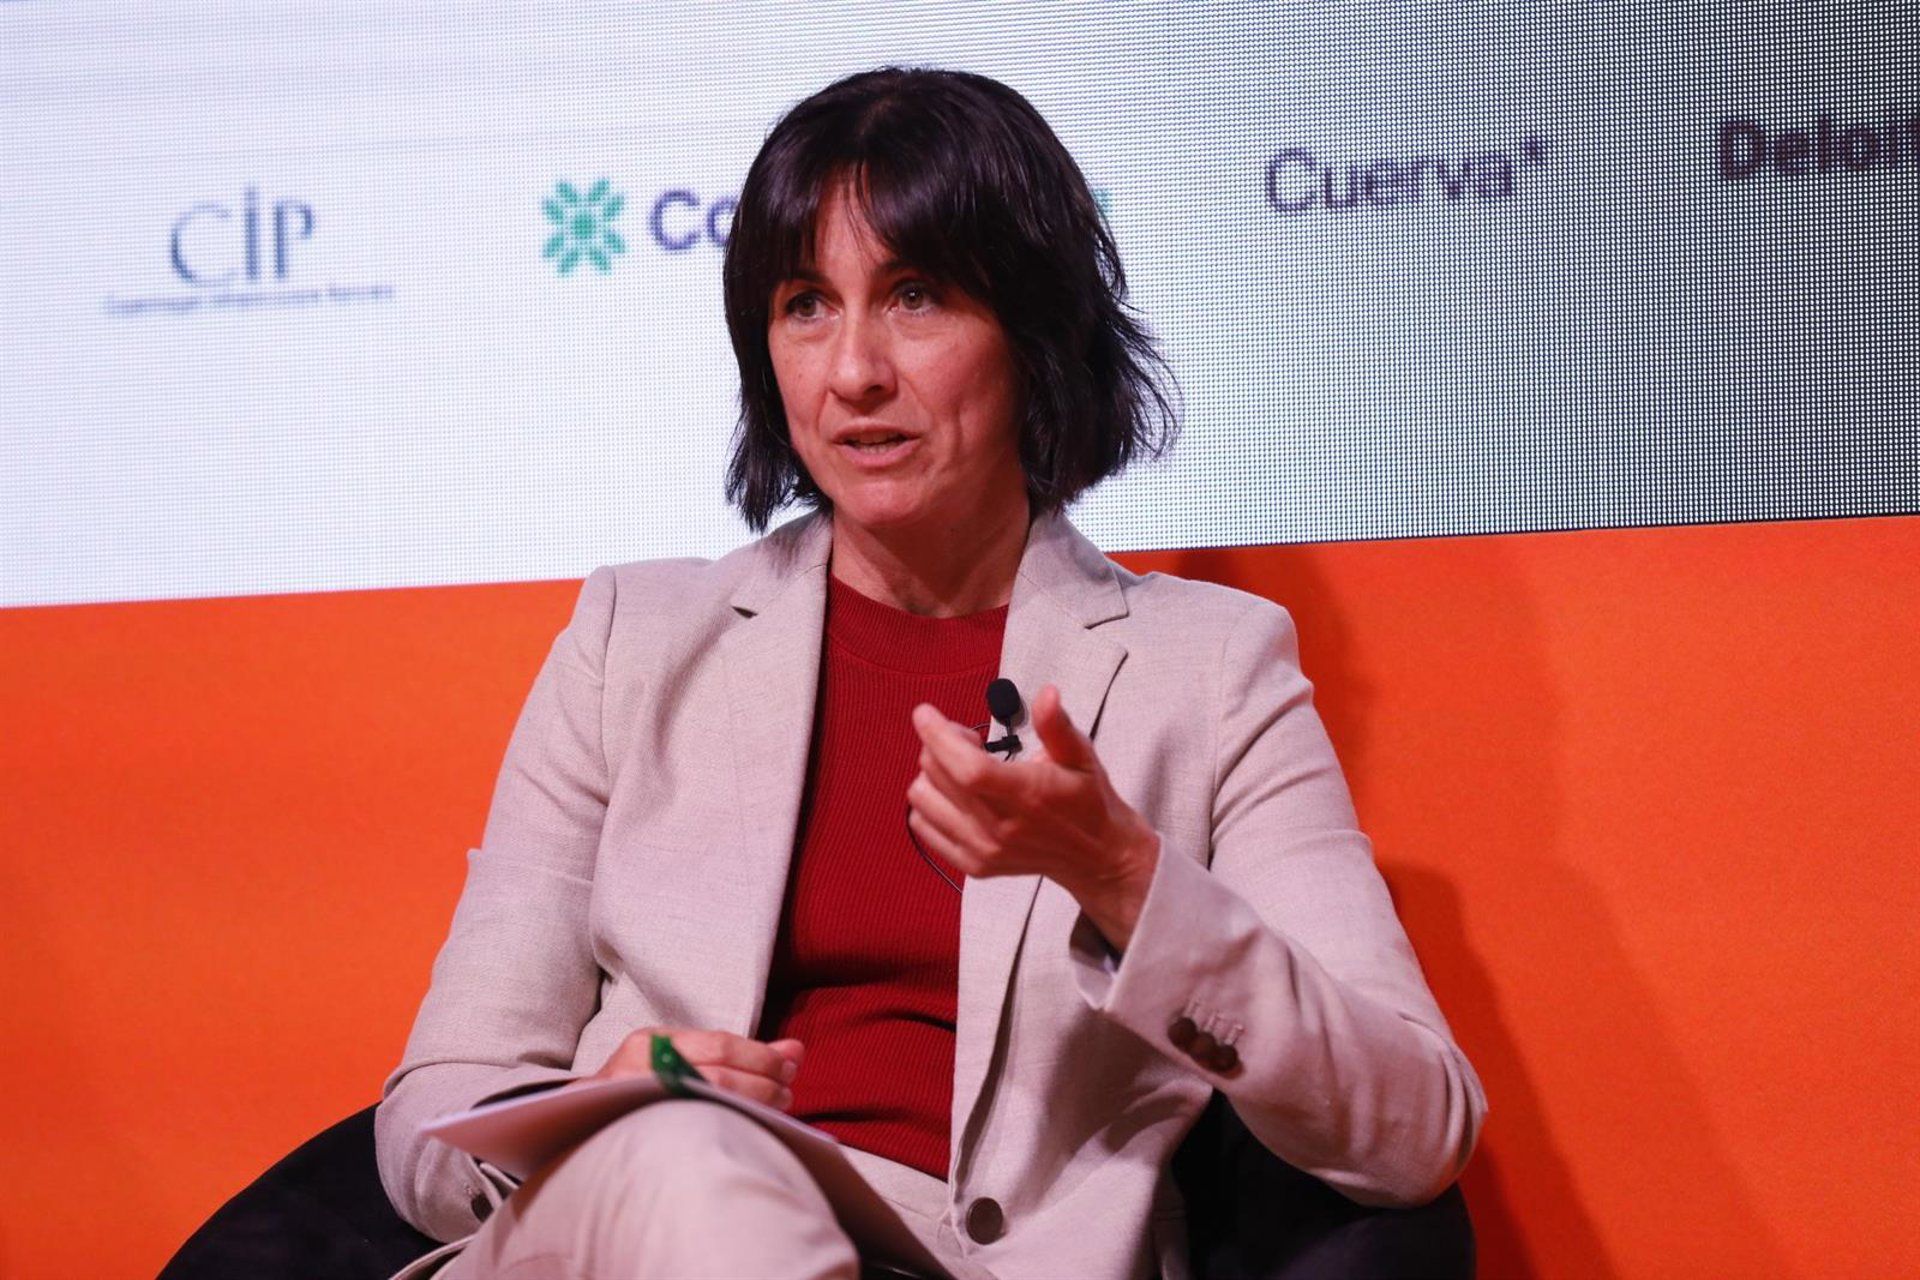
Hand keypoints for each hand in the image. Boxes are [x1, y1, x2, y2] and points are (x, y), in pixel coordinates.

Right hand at [582, 1028, 803, 1109]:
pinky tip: (747, 1126)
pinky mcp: (636, 1136)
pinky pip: (692, 1127)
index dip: (761, 1056)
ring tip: (777, 1107)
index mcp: (650, 1043)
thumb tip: (796, 1049)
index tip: (790, 1065)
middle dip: (763, 1081)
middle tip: (788, 1090)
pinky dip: (728, 1123)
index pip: (719, 1045)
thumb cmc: (640, 1089)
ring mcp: (635, 1101)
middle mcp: (639, 1068)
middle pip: (717, 1073)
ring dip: (753, 1103)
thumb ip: (732, 1053)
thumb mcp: (676, 1059)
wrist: (578, 1126)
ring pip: (707, 1099)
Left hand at [908, 683, 1159, 949]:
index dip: (940, 739)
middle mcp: (1000, 829)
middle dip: (939, 743)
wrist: (1094, 855)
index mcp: (1027, 797)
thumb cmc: (1085, 798)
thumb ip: (1057, 725)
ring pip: (923, 800)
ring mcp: (983, 851)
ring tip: (961, 766)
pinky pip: (922, 827)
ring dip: (932, 772)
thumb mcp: (1080, 755)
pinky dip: (929, 802)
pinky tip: (955, 792)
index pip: (969, 770)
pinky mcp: (973, 865)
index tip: (925, 713)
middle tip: (967, 737)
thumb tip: (1048, 693)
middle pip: (939, 777)